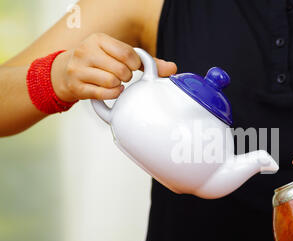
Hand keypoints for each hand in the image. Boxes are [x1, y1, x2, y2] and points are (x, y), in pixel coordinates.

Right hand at [51, 33, 176, 101]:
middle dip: (127, 77)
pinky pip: (103, 94)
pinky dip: (112, 95)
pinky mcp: (77, 86)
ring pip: (112, 82)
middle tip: (123, 76)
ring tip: (115, 82)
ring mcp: (79, 69)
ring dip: (119, 86)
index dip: (135, 64)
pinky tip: (112, 91)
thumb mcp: (117, 54)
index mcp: (98, 39)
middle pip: (122, 70)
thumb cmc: (98, 62)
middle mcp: (86, 51)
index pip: (128, 53)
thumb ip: (146, 61)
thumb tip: (172, 69)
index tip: (132, 67)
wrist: (65, 72)